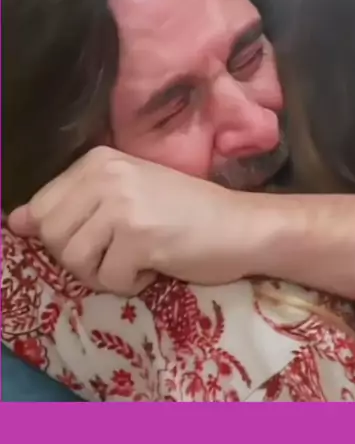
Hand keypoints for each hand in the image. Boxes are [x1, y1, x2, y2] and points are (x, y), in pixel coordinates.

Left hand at [8, 147, 265, 294]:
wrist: (242, 225)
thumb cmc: (184, 214)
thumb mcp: (123, 198)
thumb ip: (71, 206)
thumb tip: (14, 222)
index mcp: (97, 160)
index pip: (41, 209)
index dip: (66, 237)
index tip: (104, 237)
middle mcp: (105, 174)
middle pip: (53, 238)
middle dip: (84, 258)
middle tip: (123, 249)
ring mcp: (122, 203)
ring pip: (75, 261)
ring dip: (107, 272)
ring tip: (141, 255)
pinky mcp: (139, 235)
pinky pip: (109, 279)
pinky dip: (133, 283)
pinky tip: (159, 263)